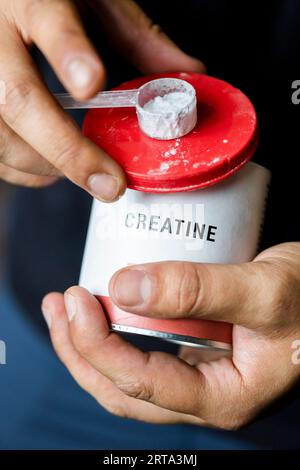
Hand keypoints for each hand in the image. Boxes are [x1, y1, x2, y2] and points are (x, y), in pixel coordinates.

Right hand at [0, 0, 204, 193]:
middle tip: (109, 182)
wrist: (6, 5)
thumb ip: (136, 36)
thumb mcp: (96, 2)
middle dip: (67, 149)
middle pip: (18, 100)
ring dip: (48, 166)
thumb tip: (187, 72)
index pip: (47, 19)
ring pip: (2, 136)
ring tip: (88, 173)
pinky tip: (52, 169)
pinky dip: (26, 171)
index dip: (69, 54)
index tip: (92, 85)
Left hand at [42, 242, 299, 428]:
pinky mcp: (197, 354)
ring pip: (128, 377)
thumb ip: (197, 291)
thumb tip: (124, 288)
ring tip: (66, 308)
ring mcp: (199, 377)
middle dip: (80, 351)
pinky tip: (105, 306)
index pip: (141, 383)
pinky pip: (144, 353)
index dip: (97, 344)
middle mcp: (205, 396)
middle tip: (59, 306)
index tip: (74, 300)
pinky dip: (116, 334)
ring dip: (90, 345)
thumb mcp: (261, 290)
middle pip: (123, 390)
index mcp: (222, 398)